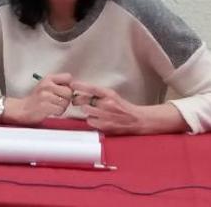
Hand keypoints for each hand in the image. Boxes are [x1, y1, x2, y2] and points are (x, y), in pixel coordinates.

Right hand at [8, 73, 72, 124]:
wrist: (22, 109)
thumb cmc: (37, 99)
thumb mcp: (46, 86)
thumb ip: (59, 84)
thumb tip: (75, 87)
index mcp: (48, 78)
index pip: (68, 77)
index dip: (69, 86)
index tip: (63, 91)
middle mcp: (46, 85)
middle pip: (69, 91)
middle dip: (66, 99)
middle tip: (59, 101)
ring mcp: (45, 96)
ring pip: (65, 102)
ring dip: (62, 107)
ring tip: (54, 106)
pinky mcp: (44, 106)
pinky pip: (60, 110)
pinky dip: (58, 112)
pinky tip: (51, 111)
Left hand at [71, 81, 188, 134]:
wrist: (138, 120)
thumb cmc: (123, 107)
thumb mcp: (112, 96)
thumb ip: (99, 94)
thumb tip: (80, 92)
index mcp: (110, 94)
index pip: (92, 88)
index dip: (80, 86)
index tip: (72, 84)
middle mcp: (108, 104)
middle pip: (84, 101)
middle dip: (78, 101)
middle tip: (76, 101)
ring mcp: (106, 115)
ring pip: (86, 111)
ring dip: (87, 111)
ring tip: (93, 111)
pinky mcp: (106, 126)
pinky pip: (90, 121)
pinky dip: (92, 120)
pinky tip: (98, 119)